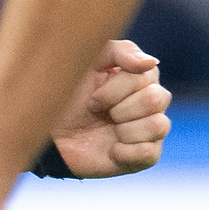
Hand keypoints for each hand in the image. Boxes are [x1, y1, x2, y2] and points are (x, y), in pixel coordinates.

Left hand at [49, 38, 171, 177]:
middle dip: (121, 109)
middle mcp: (149, 103)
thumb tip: (150, 62)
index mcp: (139, 79)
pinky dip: (127, 152)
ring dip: (126, 130)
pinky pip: (151, 153)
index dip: (116, 89)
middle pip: (157, 99)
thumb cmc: (66, 96)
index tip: (92, 99)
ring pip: (159, 126)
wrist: (49, 135)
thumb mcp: (86, 64)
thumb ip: (119, 51)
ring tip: (109, 132)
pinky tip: (111, 151)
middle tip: (99, 115)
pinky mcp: (142, 157)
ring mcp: (147, 131)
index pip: (147, 75)